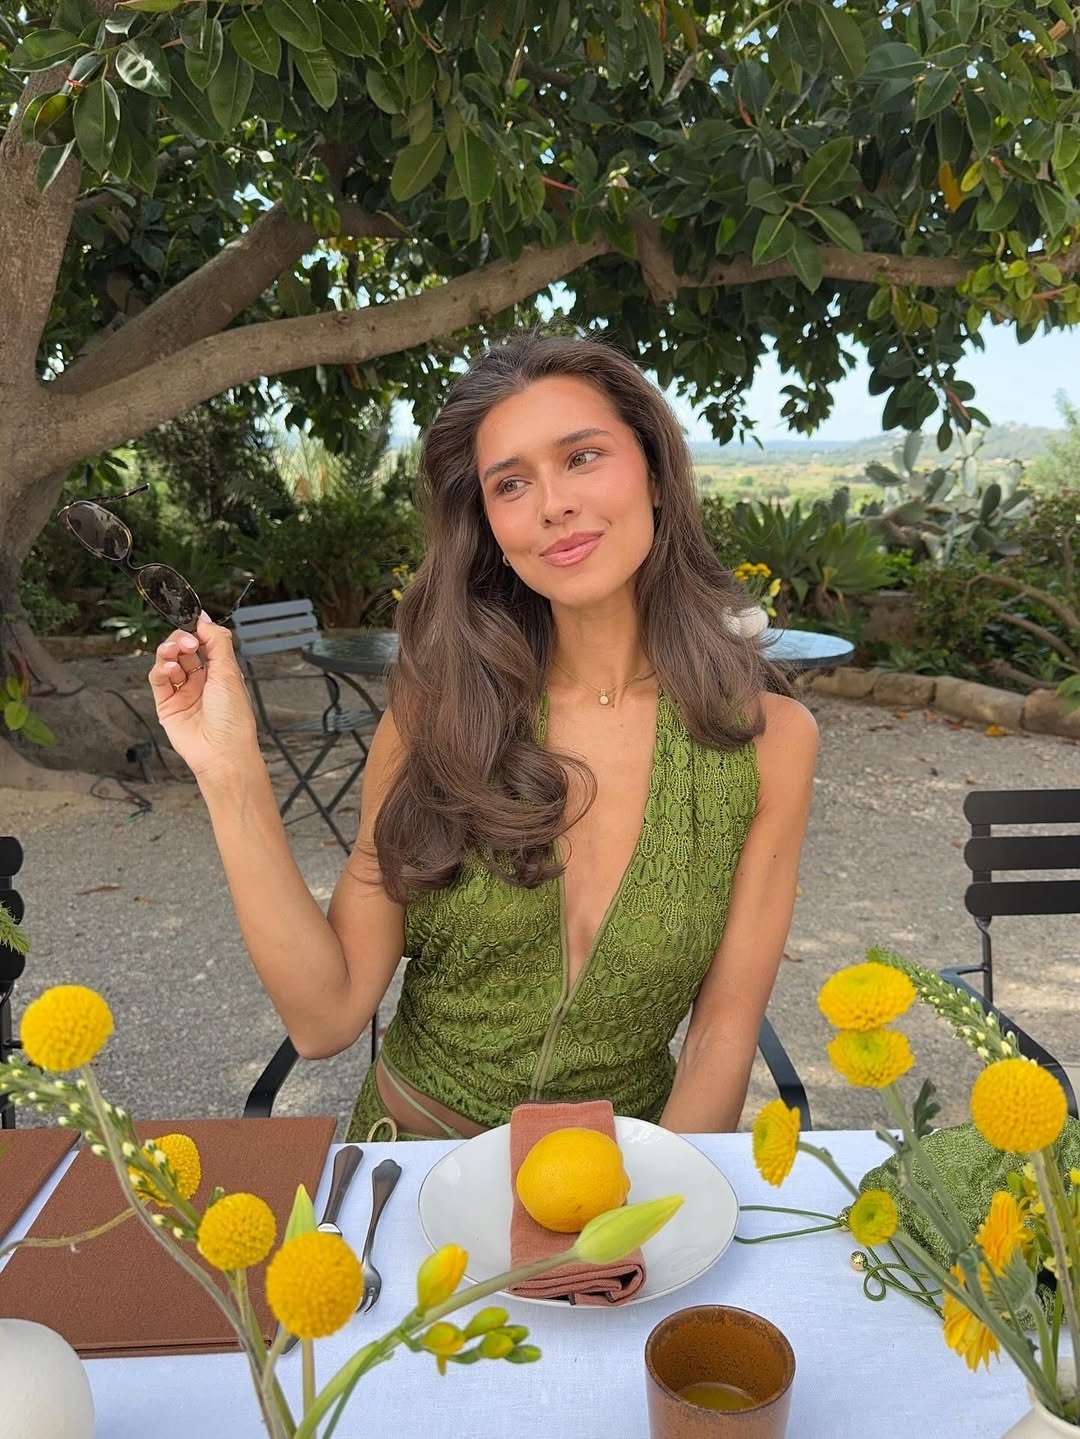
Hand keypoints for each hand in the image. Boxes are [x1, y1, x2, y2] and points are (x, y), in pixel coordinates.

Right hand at [148, 612, 258, 777]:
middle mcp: (201, 681)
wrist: (222, 751)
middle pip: (184, 650)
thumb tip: (205, 619)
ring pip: (168, 662)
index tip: (194, 622)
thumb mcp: (230, 672)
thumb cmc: (233, 718)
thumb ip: (217, 642)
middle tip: (188, 641)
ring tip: (175, 652)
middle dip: (182, 640)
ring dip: (169, 652)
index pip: (204, 643)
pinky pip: (158, 680)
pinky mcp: (167, 704)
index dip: (197, 632)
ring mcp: (183, 692)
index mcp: (221, 672)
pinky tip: (170, 668)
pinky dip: (161, 669)